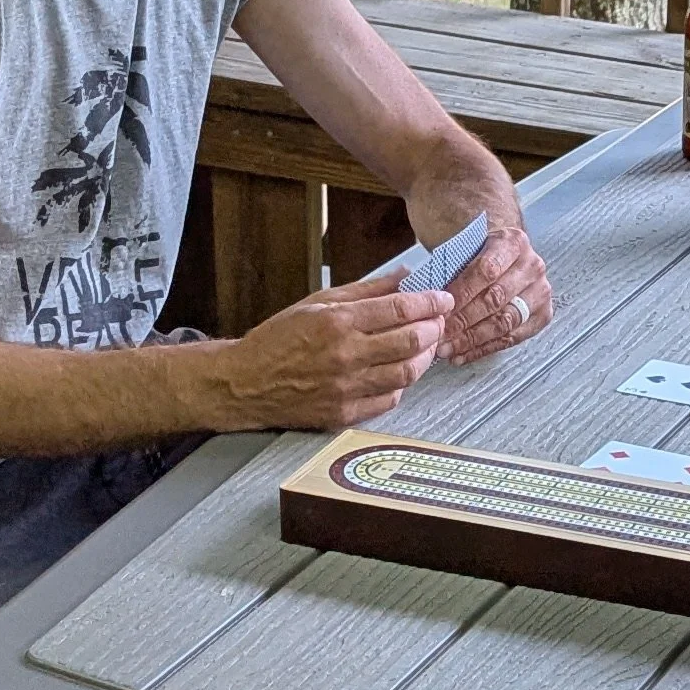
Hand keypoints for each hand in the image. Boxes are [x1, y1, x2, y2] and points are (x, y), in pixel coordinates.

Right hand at [214, 278, 451, 432]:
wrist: (245, 382)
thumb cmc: (278, 338)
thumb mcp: (318, 302)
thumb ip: (365, 290)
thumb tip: (405, 276)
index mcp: (338, 321)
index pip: (401, 309)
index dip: (430, 302)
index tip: (444, 298)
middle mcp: (345, 355)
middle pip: (412, 341)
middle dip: (435, 327)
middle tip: (439, 320)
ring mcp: (346, 387)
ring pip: (407, 372)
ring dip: (426, 356)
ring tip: (426, 345)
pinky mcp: (345, 413)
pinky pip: (389, 399)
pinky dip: (403, 383)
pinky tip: (401, 370)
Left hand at [440, 218, 553, 364]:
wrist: (509, 254)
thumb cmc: (483, 251)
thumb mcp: (469, 244)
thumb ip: (452, 262)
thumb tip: (429, 294)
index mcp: (513, 243)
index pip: (486, 271)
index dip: (462, 293)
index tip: (440, 310)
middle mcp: (532, 267)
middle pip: (496, 299)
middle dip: (464, 321)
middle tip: (440, 335)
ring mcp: (540, 292)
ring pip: (505, 322)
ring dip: (473, 339)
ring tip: (448, 349)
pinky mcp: (543, 315)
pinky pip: (512, 338)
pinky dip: (484, 349)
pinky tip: (463, 355)